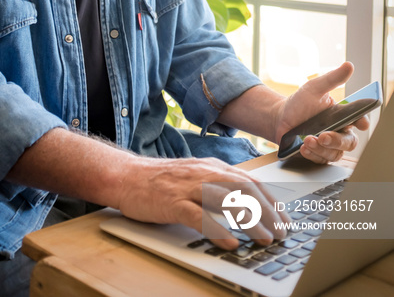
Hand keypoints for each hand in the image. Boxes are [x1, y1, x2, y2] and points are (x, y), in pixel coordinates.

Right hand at [118, 155, 289, 249]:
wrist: (127, 176)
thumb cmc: (162, 180)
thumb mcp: (195, 175)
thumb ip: (218, 184)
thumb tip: (247, 201)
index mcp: (212, 167)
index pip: (250, 180)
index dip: (270, 200)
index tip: (284, 219)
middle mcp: (203, 173)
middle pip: (243, 189)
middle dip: (267, 211)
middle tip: (280, 233)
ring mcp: (188, 187)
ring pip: (225, 200)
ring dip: (249, 220)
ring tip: (264, 239)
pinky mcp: (172, 202)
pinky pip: (198, 216)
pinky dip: (216, 229)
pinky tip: (229, 243)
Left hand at [274, 61, 369, 163]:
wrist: (279, 119)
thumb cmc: (299, 103)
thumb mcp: (314, 88)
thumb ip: (332, 79)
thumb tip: (349, 66)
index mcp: (342, 116)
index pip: (358, 120)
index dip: (362, 122)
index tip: (359, 122)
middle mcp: (338, 132)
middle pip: (349, 142)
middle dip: (337, 140)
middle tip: (323, 135)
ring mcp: (328, 145)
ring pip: (335, 154)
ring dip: (322, 149)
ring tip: (307, 140)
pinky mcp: (317, 155)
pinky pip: (321, 160)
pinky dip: (313, 154)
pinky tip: (303, 147)